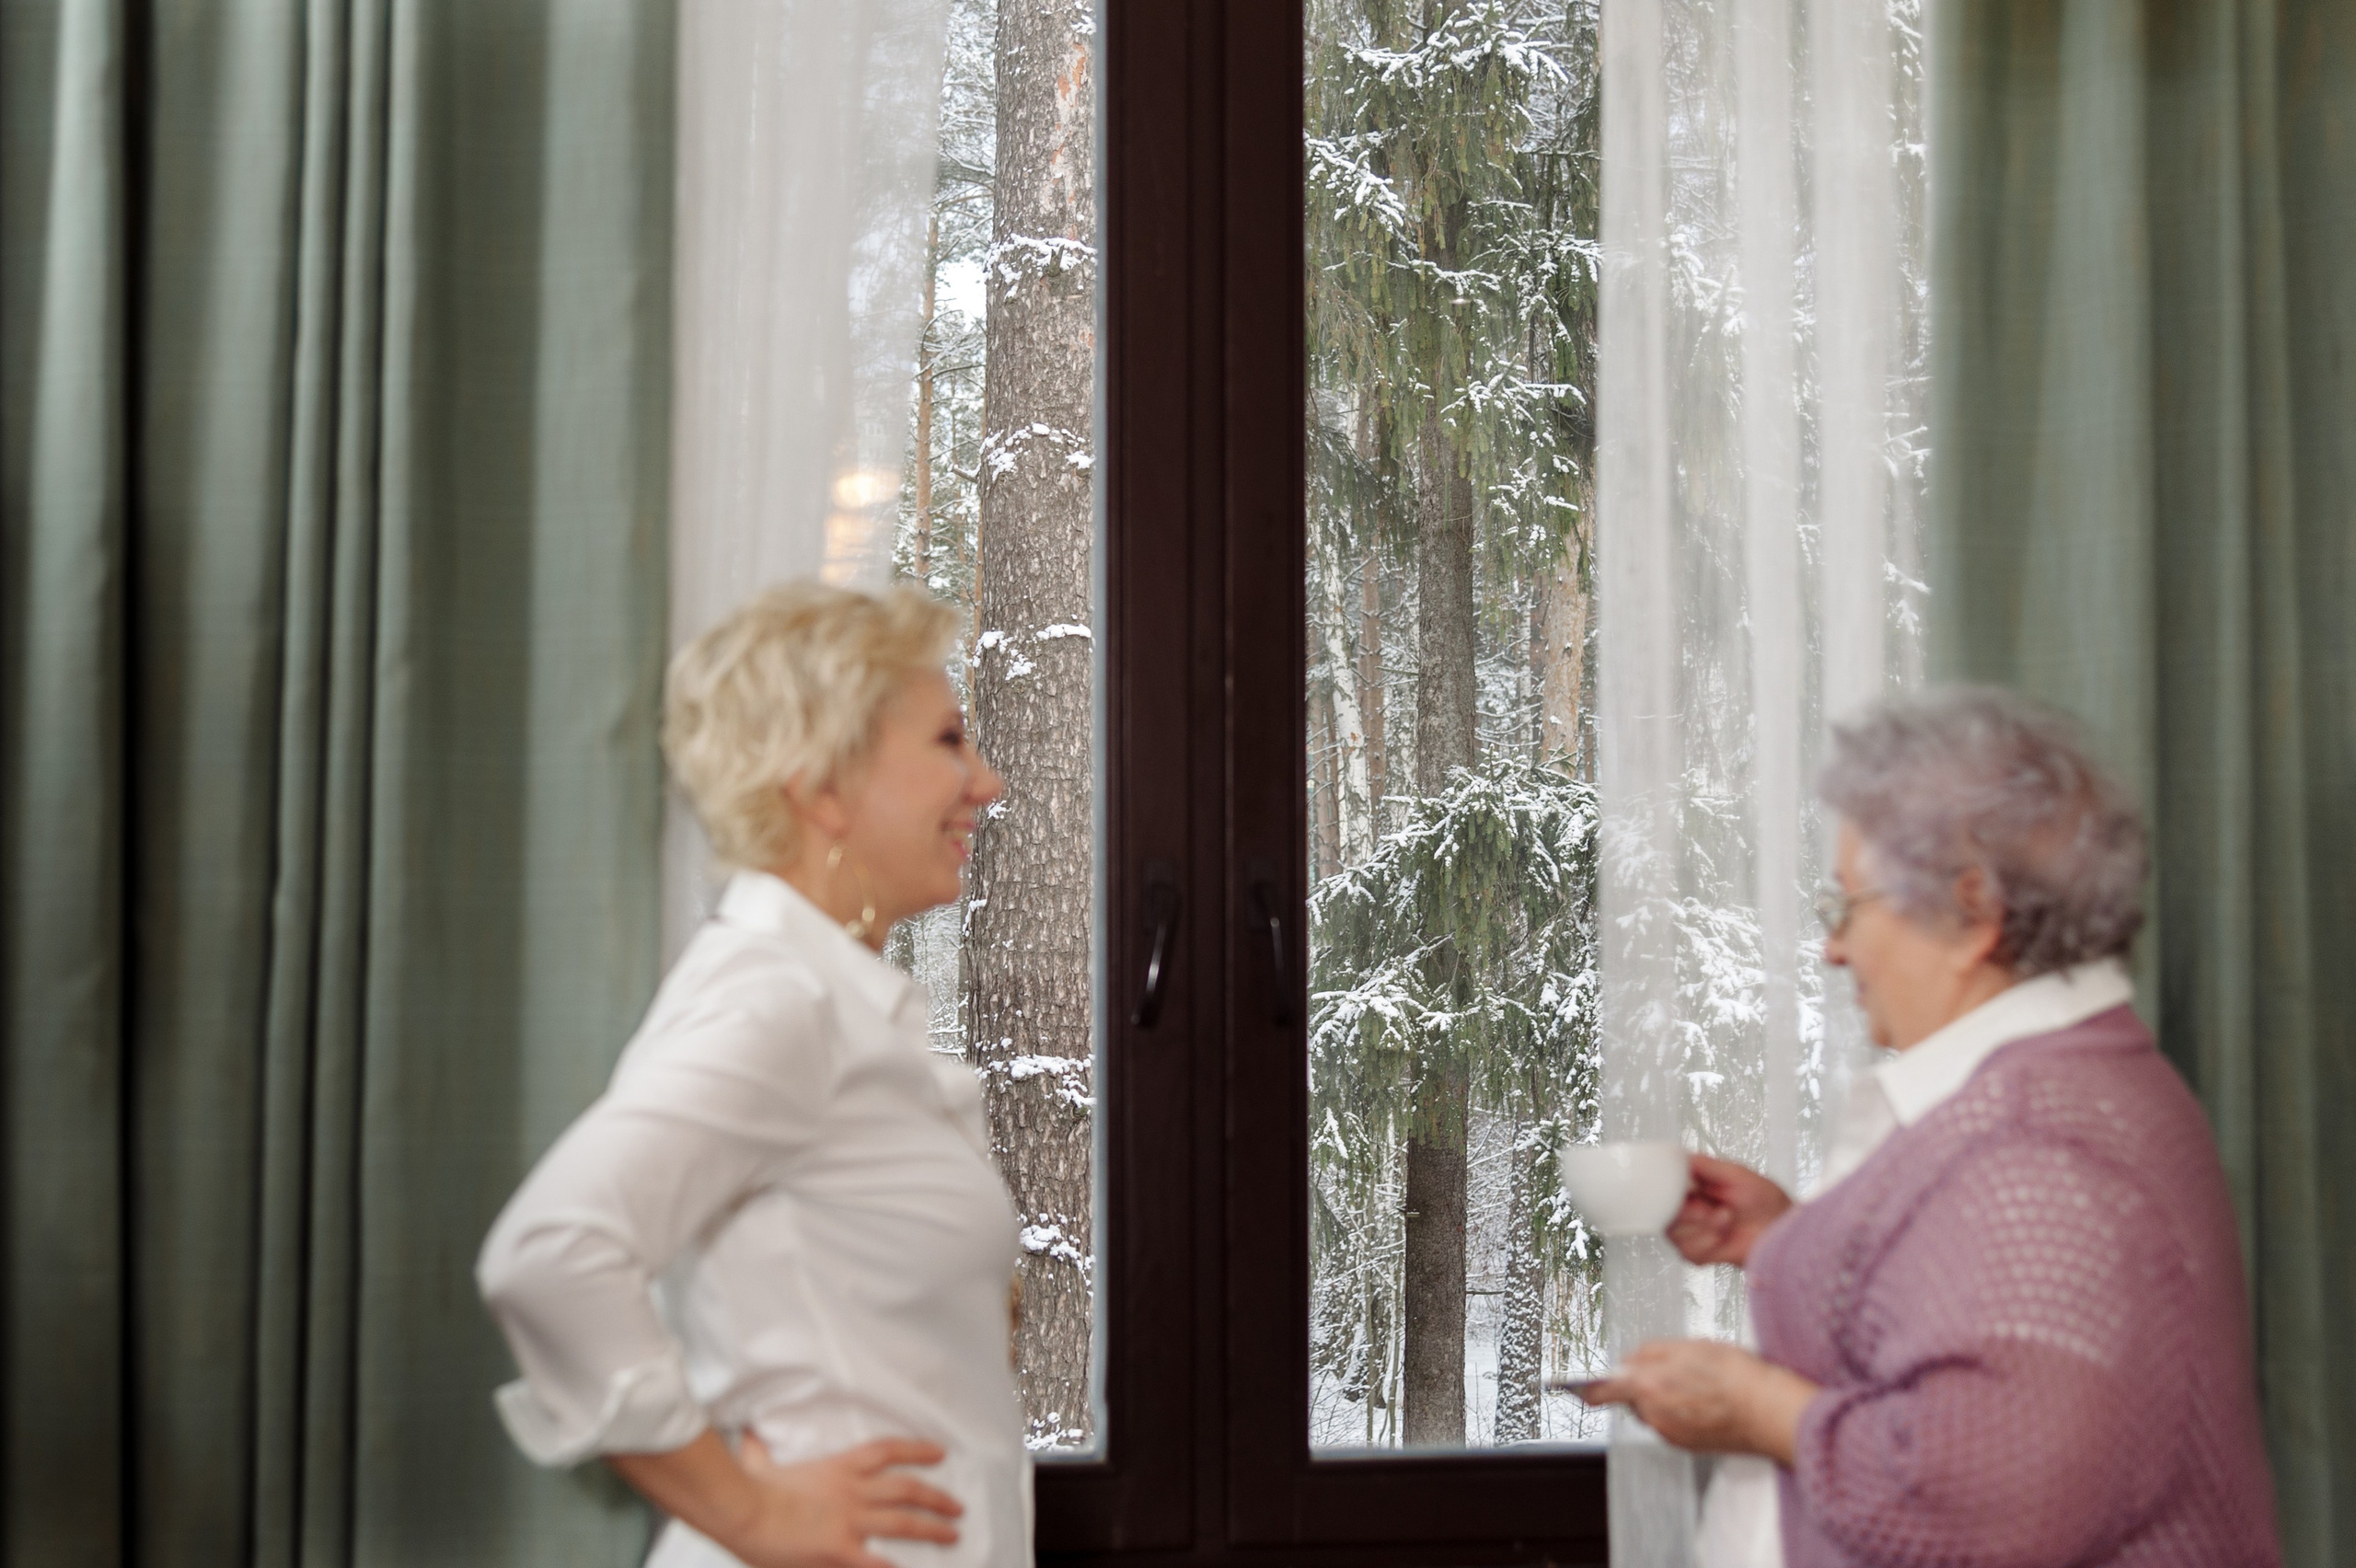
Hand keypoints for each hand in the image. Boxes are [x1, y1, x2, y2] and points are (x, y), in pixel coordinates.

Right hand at [611, 1430, 962, 1567]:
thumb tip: (749, 1433)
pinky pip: (878, 1562)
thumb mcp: (758, 1461)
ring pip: (904, 1522)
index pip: (887, 1451)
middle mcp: (852, 1491)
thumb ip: (759, 1449)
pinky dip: (895, 1567)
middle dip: (937, 1497)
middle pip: (907, 1489)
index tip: (940, 1452)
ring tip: (953, 1534)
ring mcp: (850, 1521)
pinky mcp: (840, 1550)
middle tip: (958, 1506)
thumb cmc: (749, 1488)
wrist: (743, 1510)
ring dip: (933, 1528)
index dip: (917, 1449)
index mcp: (838, 1468)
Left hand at [1579, 1340, 1815, 1462]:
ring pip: (1653, 1408)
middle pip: (1633, 1395)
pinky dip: (1680, 1410)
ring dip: (1663, 1395)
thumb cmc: (1737, 1377)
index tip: (1575, 1385)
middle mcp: (1655, 1415)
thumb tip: (1630, 1360)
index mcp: (1650, 1387)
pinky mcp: (1687, 1444)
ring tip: (1696, 1382)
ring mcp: (1671, 1433)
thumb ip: (1651, 1352)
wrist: (1770, 1410)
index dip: (1589, 1385)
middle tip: (1675, 1367)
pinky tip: (1704, 1399)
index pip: (1604, 1389)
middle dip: (1643, 1380)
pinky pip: (1671, 1422)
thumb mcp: (1690, 1346)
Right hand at [1665, 1153, 1792, 1267]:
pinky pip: (1687, 1251)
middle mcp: (1687, 1208)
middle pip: (1663, 1210)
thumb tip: (1681, 1156)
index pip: (1663, 1184)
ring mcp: (1690, 1232)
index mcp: (1692, 1185)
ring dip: (1701, 1227)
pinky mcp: (1697, 1254)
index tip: (1681, 1190)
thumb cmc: (1766, 1202)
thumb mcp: (1737, 1175)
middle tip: (1707, 1208)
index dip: (1665, 1187)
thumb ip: (1707, 1166)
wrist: (1781, 1231)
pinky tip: (1722, 1238)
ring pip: (1673, 1231)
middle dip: (1687, 1211)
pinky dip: (1707, 1245)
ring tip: (1724, 1220)